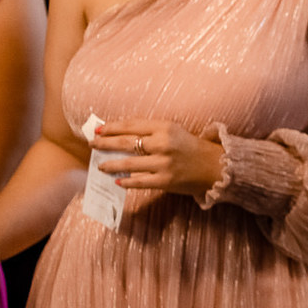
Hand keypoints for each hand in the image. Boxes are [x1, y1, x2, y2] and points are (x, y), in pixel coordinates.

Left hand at [96, 118, 223, 198]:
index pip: (131, 125)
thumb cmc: (191, 147)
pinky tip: (117, 181)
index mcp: (165, 127)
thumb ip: (150, 131)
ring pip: (128, 163)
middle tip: (92, 144)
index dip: (111, 127)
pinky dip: (126, 181)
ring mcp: (163, 164)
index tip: (98, 129)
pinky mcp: (165, 181)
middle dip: (105, 143)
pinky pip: (139, 181)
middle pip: (125, 142)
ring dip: (110, 164)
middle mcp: (163, 144)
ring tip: (100, 165)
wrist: (215, 166)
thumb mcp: (173, 131)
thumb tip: (121, 135)